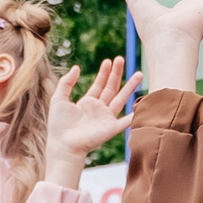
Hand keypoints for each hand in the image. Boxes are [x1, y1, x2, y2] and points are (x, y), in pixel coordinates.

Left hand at [44, 57, 140, 185]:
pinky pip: (126, 120)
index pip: (99, 85)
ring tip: (139, 73)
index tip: (109, 60)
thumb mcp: (59, 98)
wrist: (63, 144)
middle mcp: (99, 109)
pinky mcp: (111, 128)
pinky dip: (135, 114)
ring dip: (130, 86)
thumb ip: (66, 82)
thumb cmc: (59, 124)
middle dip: (117, 73)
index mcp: (87, 103)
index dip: (104, 73)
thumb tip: (77, 67)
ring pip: (122, 99)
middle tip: (121, 59)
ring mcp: (106, 118)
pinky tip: (144, 105)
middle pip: (112, 88)